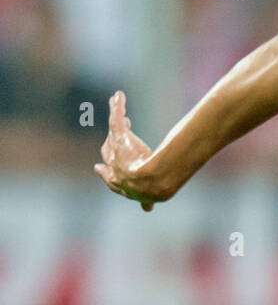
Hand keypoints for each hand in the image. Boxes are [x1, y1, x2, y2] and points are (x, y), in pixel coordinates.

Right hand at [94, 91, 162, 211]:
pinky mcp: (119, 136)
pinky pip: (117, 118)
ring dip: (116, 117)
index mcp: (117, 179)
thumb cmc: (151, 191)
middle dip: (112, 142)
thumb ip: (146, 201)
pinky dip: (118, 107)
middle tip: (117, 135)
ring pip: (114, 129)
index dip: (106, 169)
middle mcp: (113, 162)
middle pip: (108, 149)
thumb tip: (147, 209)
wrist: (149, 183)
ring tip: (118, 107)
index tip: (99, 168)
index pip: (108, 172)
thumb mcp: (147, 196)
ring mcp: (115, 148)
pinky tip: (120, 96)